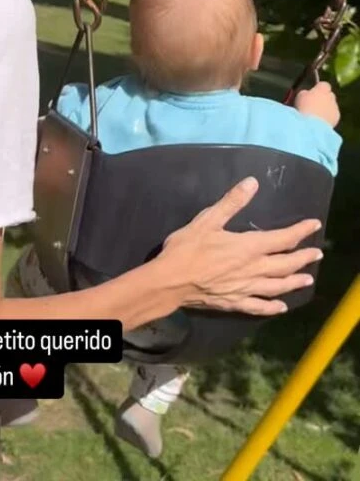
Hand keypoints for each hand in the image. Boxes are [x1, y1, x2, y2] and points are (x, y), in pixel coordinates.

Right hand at [155, 177, 321, 315]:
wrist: (171, 281)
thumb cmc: (187, 248)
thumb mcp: (208, 219)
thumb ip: (232, 202)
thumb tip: (252, 182)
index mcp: (248, 247)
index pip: (282, 239)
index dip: (300, 231)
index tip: (314, 225)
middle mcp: (253, 269)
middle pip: (285, 264)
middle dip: (303, 258)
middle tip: (317, 254)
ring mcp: (245, 289)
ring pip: (277, 286)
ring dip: (294, 282)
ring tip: (308, 280)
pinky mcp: (235, 303)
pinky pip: (259, 306)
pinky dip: (272, 307)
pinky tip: (281, 307)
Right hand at [295, 80, 339, 127]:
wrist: (313, 125)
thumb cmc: (304, 107)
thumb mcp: (300, 96)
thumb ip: (306, 93)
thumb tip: (307, 93)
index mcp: (322, 88)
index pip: (324, 84)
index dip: (319, 88)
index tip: (313, 93)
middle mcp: (331, 96)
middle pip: (329, 95)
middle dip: (324, 98)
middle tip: (314, 105)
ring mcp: (335, 107)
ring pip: (332, 105)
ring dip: (326, 108)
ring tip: (316, 115)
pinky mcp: (337, 117)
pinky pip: (333, 115)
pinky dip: (328, 117)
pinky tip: (320, 122)